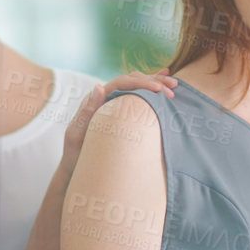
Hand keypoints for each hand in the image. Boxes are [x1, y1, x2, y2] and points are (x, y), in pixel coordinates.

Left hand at [63, 71, 177, 153]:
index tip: (159, 89)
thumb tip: (99, 85)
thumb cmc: (75, 154)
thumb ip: (87, 111)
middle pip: (132, 81)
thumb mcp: (77, 134)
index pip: (122, 83)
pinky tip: (163, 87)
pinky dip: (151, 91)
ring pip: (137, 87)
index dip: (142, 83)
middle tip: (173, 87)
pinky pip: (137, 98)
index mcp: (96, 99)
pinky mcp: (120, 114)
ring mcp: (113, 104)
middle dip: (153, 81)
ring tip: (174, 85)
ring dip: (155, 84)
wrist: (75, 168)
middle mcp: (105, 98)